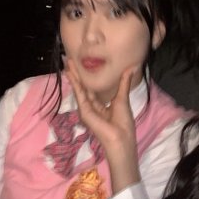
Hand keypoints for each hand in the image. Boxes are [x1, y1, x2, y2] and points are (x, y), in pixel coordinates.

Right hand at [66, 60, 141, 190]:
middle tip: (68, 59)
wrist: (121, 138)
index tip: (80, 65)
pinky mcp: (85, 112)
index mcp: (99, 106)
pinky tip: (71, 74)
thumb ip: (123, 83)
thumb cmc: (123, 123)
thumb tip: (131, 68)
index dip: (85, 77)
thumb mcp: (122, 98)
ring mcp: (86, 110)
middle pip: (82, 87)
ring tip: (67, 63)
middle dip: (76, 74)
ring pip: (79, 89)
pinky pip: (80, 95)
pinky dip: (75, 84)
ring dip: (73, 76)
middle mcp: (90, 108)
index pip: (90, 89)